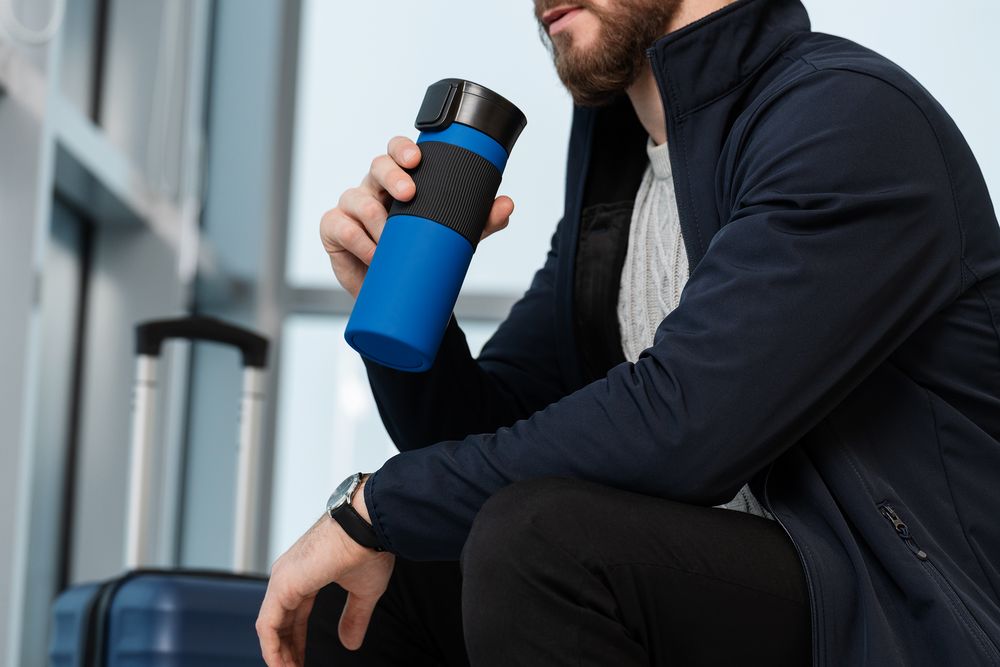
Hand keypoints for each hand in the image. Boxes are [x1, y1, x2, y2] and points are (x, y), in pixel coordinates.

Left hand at [256, 478, 394, 665]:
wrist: (368, 525)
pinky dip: (272, 649)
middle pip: (280, 622)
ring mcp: (283, 579)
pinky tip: (281, 665)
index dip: (298, 640)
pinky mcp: (282, 585)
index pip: (295, 613)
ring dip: (278, 654)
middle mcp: (289, 574)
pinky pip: (268, 626)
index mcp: (306, 572)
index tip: (304, 660)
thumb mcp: (364, 590)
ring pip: (270, 626)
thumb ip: (354, 617)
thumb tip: (350, 643)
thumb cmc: (369, 546)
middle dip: (287, 650)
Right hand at [320, 135, 515, 296]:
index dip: (403, 149)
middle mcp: (374, 188)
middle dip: (392, 175)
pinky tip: (372, 252)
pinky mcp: (334, 230)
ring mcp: (351, 208)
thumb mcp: (455, 236)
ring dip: (376, 217)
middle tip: (409, 194)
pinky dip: (358, 240)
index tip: (417, 159)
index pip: (398, 153)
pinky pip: (341, 227)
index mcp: (400, 181)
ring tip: (391, 238)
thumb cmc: (419, 252)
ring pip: (357, 198)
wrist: (396, 294)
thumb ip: (481, 221)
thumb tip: (506, 205)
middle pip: (376, 166)